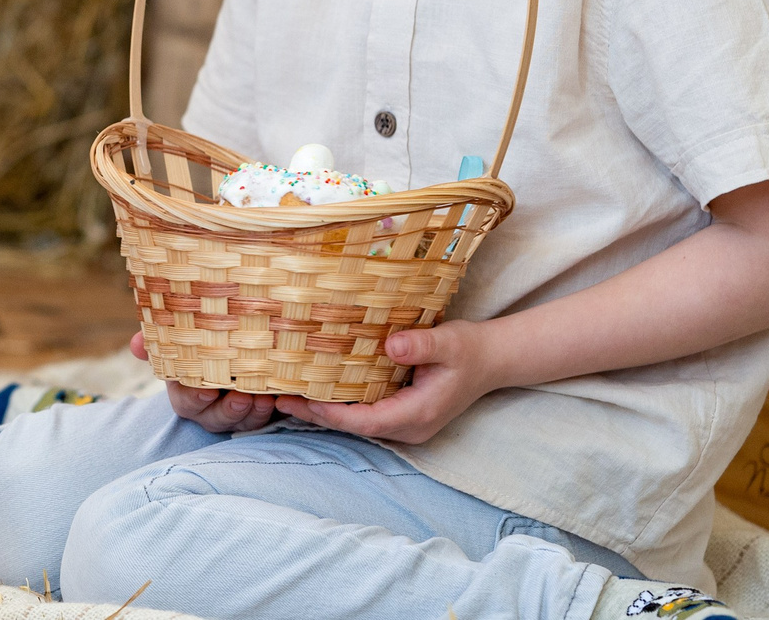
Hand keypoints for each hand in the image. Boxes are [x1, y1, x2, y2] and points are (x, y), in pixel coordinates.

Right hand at [129, 329, 280, 432]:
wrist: (238, 339)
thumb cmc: (203, 339)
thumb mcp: (180, 337)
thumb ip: (158, 339)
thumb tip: (135, 346)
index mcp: (187, 390)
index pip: (185, 401)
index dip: (195, 398)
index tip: (207, 389)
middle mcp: (210, 407)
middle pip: (214, 419)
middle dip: (229, 411)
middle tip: (242, 397)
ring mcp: (236, 413)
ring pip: (242, 423)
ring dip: (254, 414)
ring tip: (265, 398)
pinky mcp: (260, 412)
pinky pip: (266, 419)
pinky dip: (273, 412)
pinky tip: (280, 398)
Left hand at [275, 321, 501, 443]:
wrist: (492, 359)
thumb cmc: (470, 349)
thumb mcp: (450, 342)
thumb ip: (421, 345)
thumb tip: (390, 345)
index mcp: (418, 414)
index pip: (367, 421)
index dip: (332, 414)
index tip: (301, 401)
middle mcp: (410, 426)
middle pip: (355, 426)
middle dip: (316, 414)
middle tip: (276, 399)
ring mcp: (406, 423)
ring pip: (357, 422)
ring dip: (323, 411)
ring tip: (284, 396)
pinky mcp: (401, 413)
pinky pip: (364, 414)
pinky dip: (338, 405)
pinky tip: (314, 390)